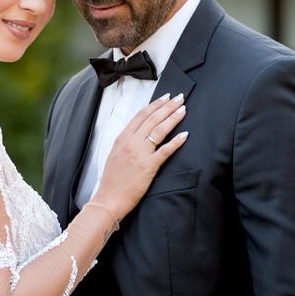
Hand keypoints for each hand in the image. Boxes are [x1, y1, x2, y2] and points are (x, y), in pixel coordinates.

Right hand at [94, 93, 187, 219]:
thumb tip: (138, 132)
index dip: (155, 105)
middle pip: (153, 119)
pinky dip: (176, 142)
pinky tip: (185, 135)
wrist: (110, 197)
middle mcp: (131, 142)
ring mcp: (140, 154)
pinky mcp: (149, 166)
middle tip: (179, 98)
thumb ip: (126, 141)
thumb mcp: (115, 153)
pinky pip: (165, 150)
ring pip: (160, 130)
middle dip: (168, 106)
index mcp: (122, 138)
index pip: (141, 115)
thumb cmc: (112, 179)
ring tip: (183, 110)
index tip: (165, 97)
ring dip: (173, 118)